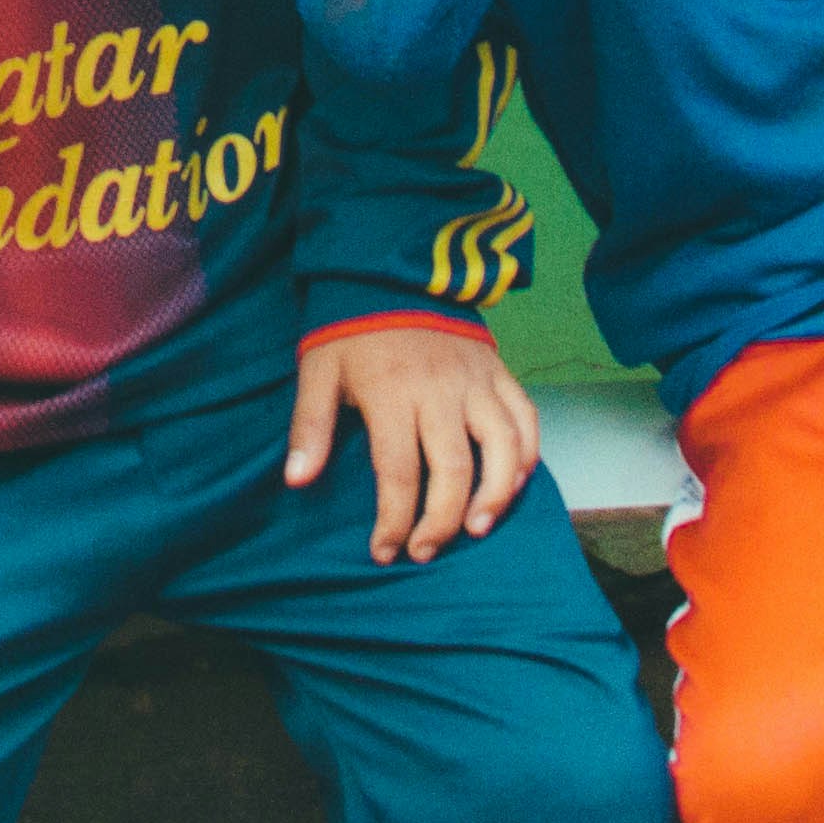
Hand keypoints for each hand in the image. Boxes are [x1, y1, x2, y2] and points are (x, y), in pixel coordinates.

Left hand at [285, 323, 543, 563]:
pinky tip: (513, 484)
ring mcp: (475, 380)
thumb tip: (297, 480)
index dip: (394, 520)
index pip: (398, 473)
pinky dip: (526, 454)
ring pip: (502, 446)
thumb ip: (310, 427)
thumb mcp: (318, 372)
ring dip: (495, 495)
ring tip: (477, 528)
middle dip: (442, 522)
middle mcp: (440, 391)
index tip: (384, 551)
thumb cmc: (351, 329)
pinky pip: (525, 417)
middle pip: (453, 470)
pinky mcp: (498, 370)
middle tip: (425, 551)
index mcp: (392, 394)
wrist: (390, 272)